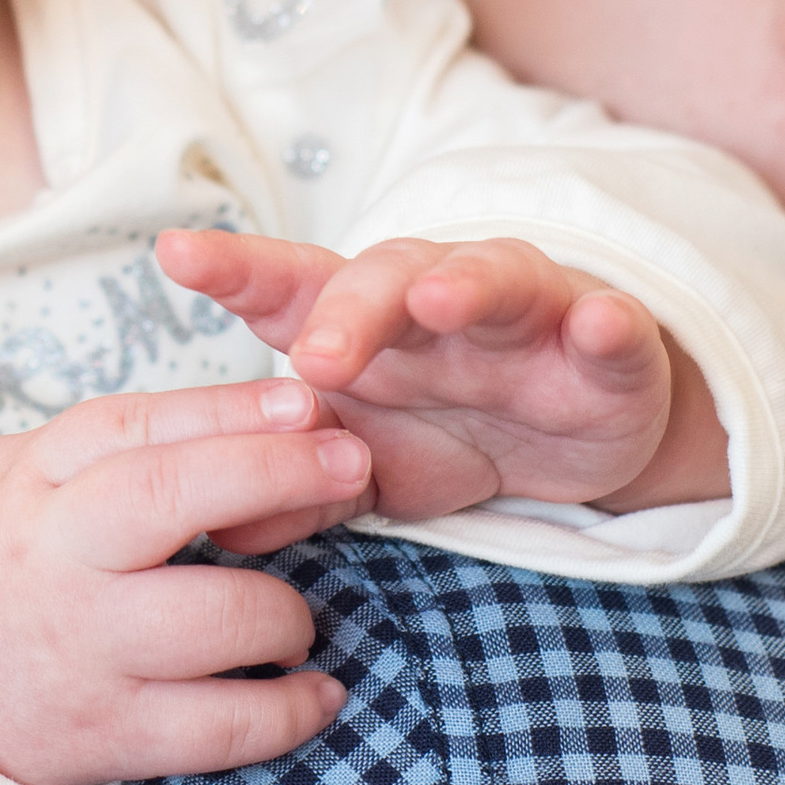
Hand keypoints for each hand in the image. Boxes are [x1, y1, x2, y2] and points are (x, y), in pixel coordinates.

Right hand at [0, 381, 371, 784]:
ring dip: (285, 610)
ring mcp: (81, 651)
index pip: (134, 424)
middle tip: (352, 460)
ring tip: (301, 615)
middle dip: (275, 471)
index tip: (302, 395)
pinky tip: (317, 691)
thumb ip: (107, 447)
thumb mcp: (13, 472)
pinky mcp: (102, 736)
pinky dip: (286, 711)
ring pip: (212, 619)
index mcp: (32, 481)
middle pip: (171, 497)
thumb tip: (249, 411)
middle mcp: (56, 559)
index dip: (226, 406)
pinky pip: (219, 728)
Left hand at [157, 230, 727, 524]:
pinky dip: (607, 325)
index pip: (289, 287)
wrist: (570, 432)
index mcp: (364, 322)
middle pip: (383, 279)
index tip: (175, 255)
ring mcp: (524, 313)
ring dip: (464, 285)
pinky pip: (609, 327)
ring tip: (436, 301)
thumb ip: (299, 487)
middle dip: (350, 309)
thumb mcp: (368, 466)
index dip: (235, 270)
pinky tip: (600, 325)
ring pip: (491, 279)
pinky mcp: (604, 346)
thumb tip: (218, 529)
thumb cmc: (442, 427)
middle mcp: (435, 298)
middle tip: (315, 355)